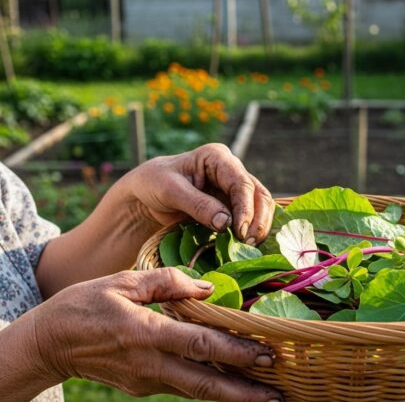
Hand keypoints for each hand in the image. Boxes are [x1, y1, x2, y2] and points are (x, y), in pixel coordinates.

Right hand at [31, 268, 282, 401]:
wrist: (48, 344)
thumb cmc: (83, 305)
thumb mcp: (122, 281)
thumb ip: (167, 281)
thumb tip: (207, 288)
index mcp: (146, 333)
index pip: (200, 345)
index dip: (235, 352)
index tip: (266, 355)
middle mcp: (149, 364)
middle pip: (206, 384)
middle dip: (244, 391)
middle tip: (278, 392)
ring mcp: (146, 381)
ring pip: (197, 392)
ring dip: (231, 395)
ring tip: (265, 394)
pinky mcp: (142, 387)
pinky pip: (182, 388)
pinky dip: (209, 388)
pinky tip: (230, 385)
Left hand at [123, 143, 273, 243]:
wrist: (145, 195)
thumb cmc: (154, 183)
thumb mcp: (170, 191)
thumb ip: (198, 205)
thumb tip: (226, 222)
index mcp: (217, 157)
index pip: (241, 182)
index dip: (245, 208)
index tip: (239, 231)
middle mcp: (231, 170)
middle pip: (257, 194)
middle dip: (257, 219)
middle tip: (248, 242)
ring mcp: (232, 189)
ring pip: (259, 207)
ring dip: (257, 227)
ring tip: (248, 247)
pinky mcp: (231, 207)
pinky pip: (249, 219)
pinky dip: (249, 232)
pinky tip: (245, 247)